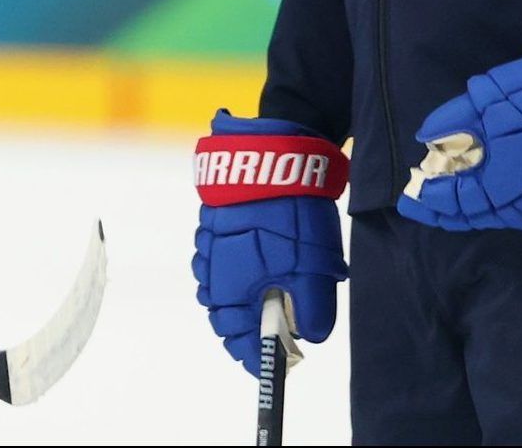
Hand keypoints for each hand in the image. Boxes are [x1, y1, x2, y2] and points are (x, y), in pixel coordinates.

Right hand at [192, 111, 347, 376]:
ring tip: (274, 295)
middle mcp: (212, 272)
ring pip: (222, 287)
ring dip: (245, 298)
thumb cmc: (289, 217)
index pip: (240, 342)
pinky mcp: (214, 222)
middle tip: (281, 332)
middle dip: (252, 329)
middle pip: (226, 317)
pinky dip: (239, 269)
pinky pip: (222, 259)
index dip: (260, 359)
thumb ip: (312, 312)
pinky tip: (261, 260)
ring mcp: (209, 245)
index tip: (278, 367)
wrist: (270, 154)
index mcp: (231, 291)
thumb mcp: (311, 270)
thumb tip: (309, 337)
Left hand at [398, 21, 521, 232]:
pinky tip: (500, 206)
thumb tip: (427, 139)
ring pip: (510, 218)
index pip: (458, 199)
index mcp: (501, 179)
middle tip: (427, 210)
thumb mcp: (488, 96)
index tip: (410, 199)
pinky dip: (512, 212)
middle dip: (450, 212)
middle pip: (482, 214)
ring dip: (481, 214)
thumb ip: (453, 119)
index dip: (432, 200)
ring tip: (457, 210)